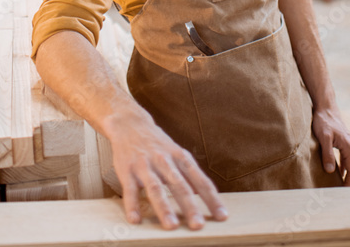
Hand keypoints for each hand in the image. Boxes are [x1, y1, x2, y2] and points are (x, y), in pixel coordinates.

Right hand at [106, 109, 228, 229]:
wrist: (130, 123)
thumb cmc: (157, 143)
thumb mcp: (176, 153)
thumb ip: (188, 173)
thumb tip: (203, 194)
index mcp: (180, 157)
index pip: (200, 180)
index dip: (211, 198)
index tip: (222, 216)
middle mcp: (164, 161)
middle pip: (179, 185)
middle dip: (190, 206)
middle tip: (198, 225)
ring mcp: (145, 165)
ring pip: (156, 188)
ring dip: (164, 207)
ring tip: (171, 226)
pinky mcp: (127, 170)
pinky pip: (130, 189)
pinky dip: (132, 205)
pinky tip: (136, 220)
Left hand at [312, 105, 349, 186]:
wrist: (325, 106)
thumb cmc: (324, 120)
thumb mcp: (324, 137)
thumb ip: (327, 153)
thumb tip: (330, 171)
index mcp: (349, 146)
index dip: (349, 182)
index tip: (345, 193)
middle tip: (348, 196)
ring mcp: (348, 143)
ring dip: (348, 175)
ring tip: (344, 187)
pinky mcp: (343, 141)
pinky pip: (346, 158)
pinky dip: (344, 167)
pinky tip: (339, 172)